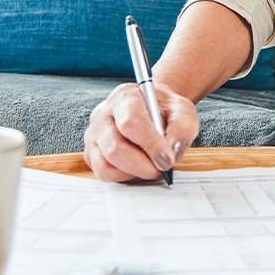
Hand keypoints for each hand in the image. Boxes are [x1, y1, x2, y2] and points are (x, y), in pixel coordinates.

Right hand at [82, 82, 199, 181]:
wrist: (154, 111)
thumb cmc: (165, 111)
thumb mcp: (183, 111)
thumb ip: (182, 128)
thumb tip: (171, 152)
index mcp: (125, 97)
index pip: (131, 122)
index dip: (151, 144)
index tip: (167, 159)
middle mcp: (103, 114)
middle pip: (114, 147)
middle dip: (142, 165)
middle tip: (162, 168)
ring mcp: (94, 135)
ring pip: (106, 164)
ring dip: (134, 172)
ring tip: (151, 166)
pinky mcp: (91, 153)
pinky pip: (103, 173)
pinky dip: (124, 177)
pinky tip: (138, 168)